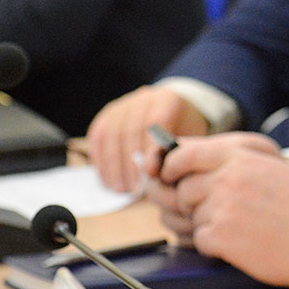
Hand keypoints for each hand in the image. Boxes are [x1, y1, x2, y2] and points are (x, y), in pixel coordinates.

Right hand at [86, 85, 210, 190]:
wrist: (173, 110)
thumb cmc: (184, 131)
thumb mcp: (189, 139)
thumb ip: (176, 154)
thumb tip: (154, 177)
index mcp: (167, 101)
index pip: (155, 122)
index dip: (150, 149)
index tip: (150, 173)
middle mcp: (142, 99)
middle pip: (129, 130)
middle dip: (129, 163)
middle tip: (134, 189)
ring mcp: (122, 106)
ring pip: (110, 135)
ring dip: (113, 166)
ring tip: (120, 189)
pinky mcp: (107, 116)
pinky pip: (98, 137)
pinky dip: (101, 160)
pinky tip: (107, 179)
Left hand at [147, 134, 288, 288]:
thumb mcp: (272, 166)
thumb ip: (234, 157)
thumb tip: (185, 155)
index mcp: (240, 157)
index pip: (185, 154)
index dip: (171, 166)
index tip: (169, 175)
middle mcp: (229, 178)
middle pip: (182, 190)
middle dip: (193, 203)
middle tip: (216, 212)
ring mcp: (224, 207)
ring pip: (190, 217)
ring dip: (207, 225)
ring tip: (236, 228)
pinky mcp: (222, 236)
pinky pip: (198, 240)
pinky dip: (213, 245)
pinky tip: (238, 243)